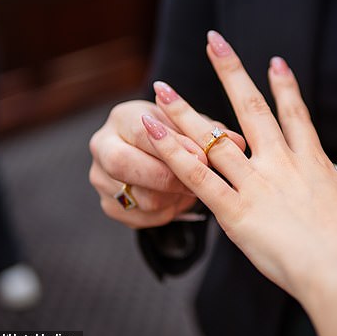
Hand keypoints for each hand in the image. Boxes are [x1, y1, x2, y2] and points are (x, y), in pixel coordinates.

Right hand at [89, 99, 243, 227]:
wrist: (155, 155)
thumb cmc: (177, 136)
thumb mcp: (191, 127)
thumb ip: (211, 133)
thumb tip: (236, 142)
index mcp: (122, 118)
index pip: (142, 132)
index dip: (174, 148)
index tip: (202, 159)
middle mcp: (102, 145)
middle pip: (124, 165)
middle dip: (166, 177)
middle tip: (197, 182)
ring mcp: (101, 178)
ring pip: (139, 197)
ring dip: (173, 197)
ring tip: (192, 188)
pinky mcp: (109, 205)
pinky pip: (142, 217)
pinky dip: (168, 212)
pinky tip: (179, 200)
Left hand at [140, 31, 336, 335]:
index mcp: (312, 162)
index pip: (294, 114)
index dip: (284, 85)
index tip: (274, 60)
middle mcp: (281, 164)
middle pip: (251, 108)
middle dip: (231, 71)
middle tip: (214, 41)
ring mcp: (257, 185)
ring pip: (214, 139)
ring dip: (185, 112)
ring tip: (161, 88)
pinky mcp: (237, 213)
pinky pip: (198, 178)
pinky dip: (173, 154)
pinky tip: (152, 132)